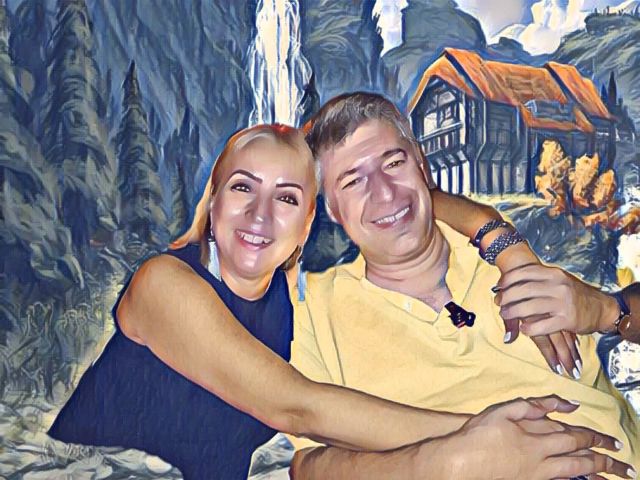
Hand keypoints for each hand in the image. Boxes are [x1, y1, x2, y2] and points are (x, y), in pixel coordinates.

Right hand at [442, 395, 632, 479]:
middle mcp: (542, 461)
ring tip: (612, 478)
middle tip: (623, 465)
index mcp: (538, 440)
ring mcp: (536, 476)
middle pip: (581, 462)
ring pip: (573, 476)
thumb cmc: (479, 435)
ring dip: (595, 475)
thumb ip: (537, 405)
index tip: (611, 441)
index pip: (574, 438)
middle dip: (604, 462)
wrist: (460, 462)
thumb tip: (567, 404)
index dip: (594, 438)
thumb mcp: (506, 410)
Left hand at [493, 262, 620, 377]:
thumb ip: (536, 282)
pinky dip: (529, 328)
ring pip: (530, 307)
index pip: (524, 272)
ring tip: (505, 315)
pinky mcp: (567, 320)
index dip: (508, 279)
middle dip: (506, 297)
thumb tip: (507, 286)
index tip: (498, 286)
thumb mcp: (557, 282)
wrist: (602, 308)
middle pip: (523, 290)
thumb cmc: (573, 294)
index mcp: (553, 274)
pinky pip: (542, 326)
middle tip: (498, 303)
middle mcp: (558, 286)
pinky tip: (523, 329)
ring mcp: (563, 303)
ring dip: (513, 312)